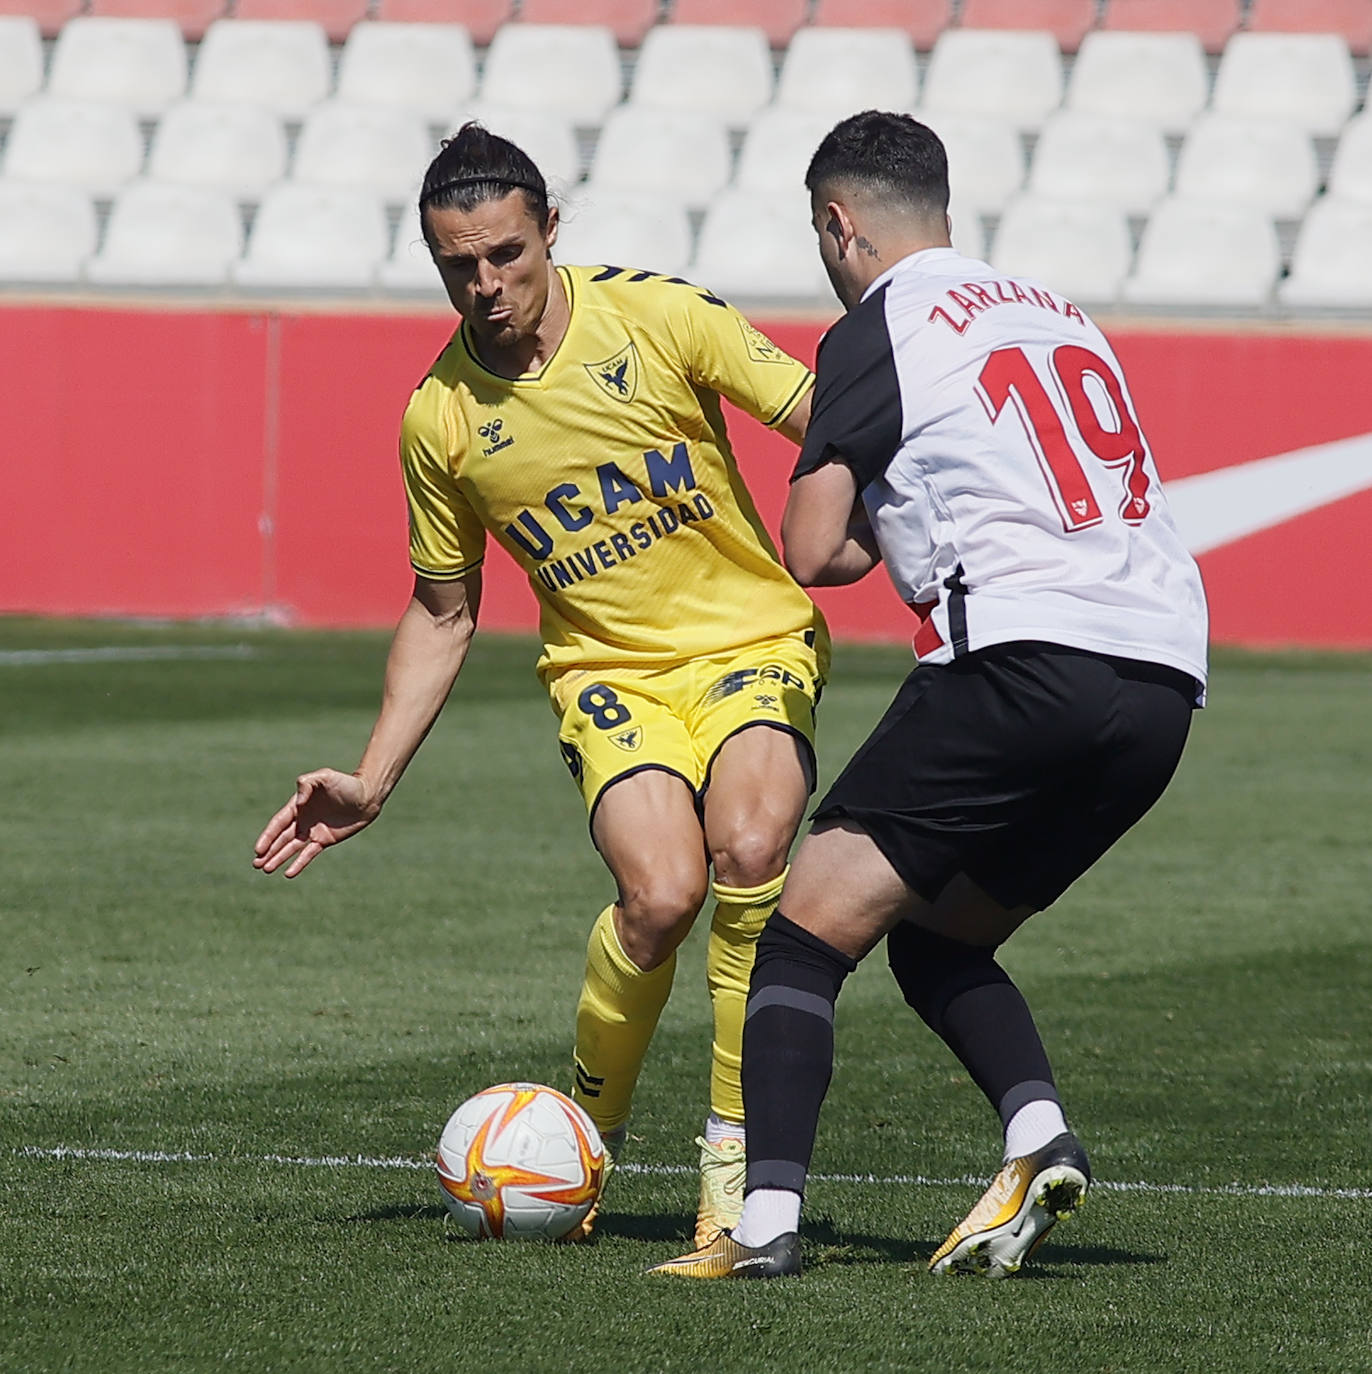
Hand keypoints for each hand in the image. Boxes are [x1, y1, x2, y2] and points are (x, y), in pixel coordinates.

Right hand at [252, 769, 379, 877]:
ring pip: (291, 848)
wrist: (367, 795)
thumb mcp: (325, 777)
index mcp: (298, 805)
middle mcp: (302, 819)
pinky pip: (309, 854)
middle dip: (268, 851)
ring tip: (265, 870)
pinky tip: (288, 873)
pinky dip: (298, 864)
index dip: (268, 836)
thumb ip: (307, 784)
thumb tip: (298, 803)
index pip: (278, 823)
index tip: (258, 849)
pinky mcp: (324, 840)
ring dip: (278, 858)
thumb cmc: (346, 783)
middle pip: (281, 838)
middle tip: (256, 864)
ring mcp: (313, 831)